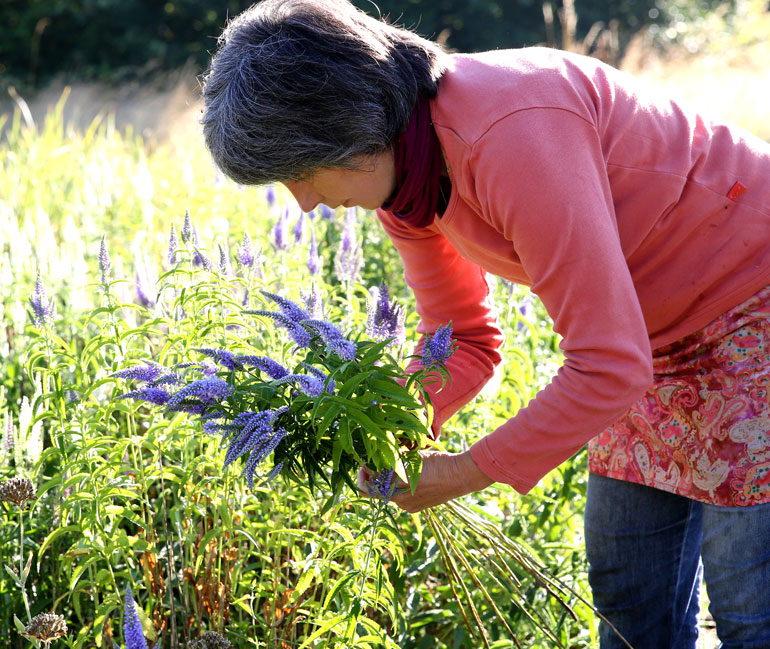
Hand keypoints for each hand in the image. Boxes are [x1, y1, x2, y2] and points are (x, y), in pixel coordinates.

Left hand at [358, 450, 494, 512]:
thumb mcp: (412, 458)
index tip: (364, 464)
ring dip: (388, 481)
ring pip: (390, 493)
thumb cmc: (438, 463)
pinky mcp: (417, 507)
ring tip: (394, 465)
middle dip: (375, 476)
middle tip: (376, 461)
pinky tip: (407, 474)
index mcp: (397, 491)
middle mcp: (400, 502)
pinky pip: (402, 497)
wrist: (462, 476)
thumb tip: (376, 459)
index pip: (367, 490)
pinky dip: (399, 486)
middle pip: (378, 490)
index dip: (362, 477)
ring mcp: (409, 506)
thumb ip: (392, 461)